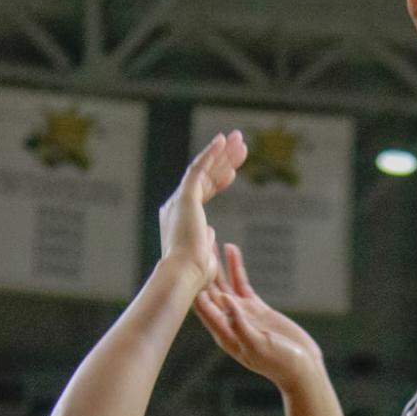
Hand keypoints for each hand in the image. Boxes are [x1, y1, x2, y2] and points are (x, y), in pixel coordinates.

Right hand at [158, 131, 246, 285]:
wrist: (183, 275)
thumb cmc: (195, 275)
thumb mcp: (204, 255)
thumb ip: (206, 240)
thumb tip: (210, 231)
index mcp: (182, 218)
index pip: (203, 192)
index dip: (219, 179)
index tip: (234, 171)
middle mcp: (177, 206)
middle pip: (205, 177)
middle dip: (223, 159)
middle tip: (240, 145)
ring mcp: (180, 200)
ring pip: (203, 169)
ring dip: (221, 153)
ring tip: (239, 139)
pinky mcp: (184, 197)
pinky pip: (198, 168)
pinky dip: (210, 153)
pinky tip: (222, 141)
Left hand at [193, 244, 322, 393]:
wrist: (302, 369)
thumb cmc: (280, 363)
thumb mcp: (259, 345)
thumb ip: (240, 324)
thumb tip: (224, 301)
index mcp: (224, 333)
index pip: (203, 306)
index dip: (194, 285)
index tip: (188, 262)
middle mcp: (228, 322)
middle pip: (209, 290)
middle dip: (202, 268)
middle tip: (194, 242)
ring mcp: (242, 314)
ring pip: (225, 283)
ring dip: (217, 263)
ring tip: (211, 239)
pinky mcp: (256, 309)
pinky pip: (242, 284)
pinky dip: (237, 268)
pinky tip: (233, 251)